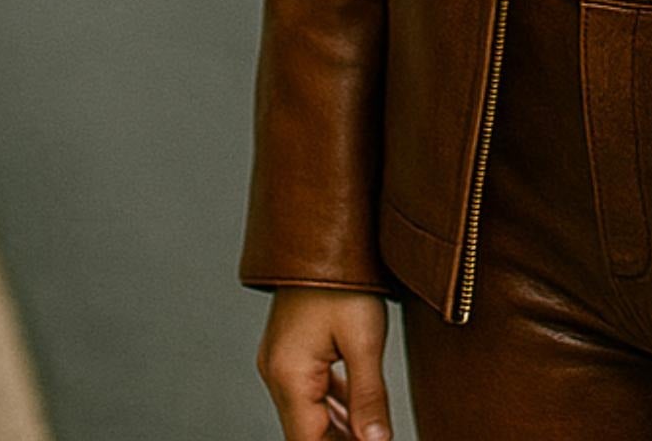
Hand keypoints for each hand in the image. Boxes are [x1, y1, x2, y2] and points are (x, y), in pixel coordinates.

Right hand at [256, 287, 394, 440]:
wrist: (324, 231)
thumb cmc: (344, 276)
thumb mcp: (366, 340)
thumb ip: (368, 398)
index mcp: (289, 377)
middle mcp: (277, 373)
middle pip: (308, 432)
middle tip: (375, 439)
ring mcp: (282, 360)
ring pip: (310, 413)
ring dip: (338, 429)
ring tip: (370, 434)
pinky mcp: (292, 348)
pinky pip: (311, 390)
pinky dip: (333, 406)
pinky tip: (355, 415)